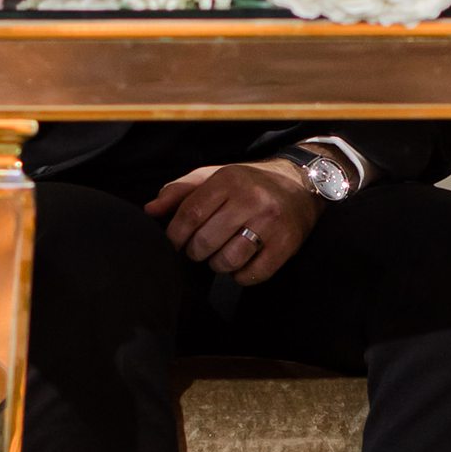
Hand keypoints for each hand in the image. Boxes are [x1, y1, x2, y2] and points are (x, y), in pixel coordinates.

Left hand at [144, 157, 318, 281]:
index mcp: (229, 179)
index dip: (175, 235)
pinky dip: (240, 275)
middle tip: (200, 248)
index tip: (174, 242)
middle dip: (195, 251)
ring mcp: (271, 224)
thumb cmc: (249, 183)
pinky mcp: (286, 245)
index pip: (190, 214)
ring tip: (221, 254)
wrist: (300, 183)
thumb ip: (180, 191)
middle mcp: (252, 199)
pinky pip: (252, 275)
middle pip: (205, 241)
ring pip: (227, 261)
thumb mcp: (214, 176)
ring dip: (217, 264)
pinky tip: (241, 262)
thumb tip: (150, 210)